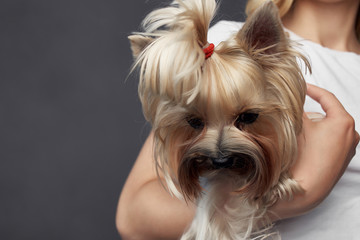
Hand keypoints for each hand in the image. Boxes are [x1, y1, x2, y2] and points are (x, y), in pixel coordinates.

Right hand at [269, 83, 358, 220]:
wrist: (308, 188)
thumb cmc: (305, 157)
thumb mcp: (298, 126)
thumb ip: (296, 109)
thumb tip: (292, 101)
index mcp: (343, 121)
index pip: (326, 97)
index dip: (311, 90)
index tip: (301, 87)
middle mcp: (351, 133)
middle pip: (328, 113)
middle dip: (311, 111)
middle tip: (294, 110)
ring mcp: (349, 148)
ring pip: (328, 128)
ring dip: (314, 126)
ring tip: (297, 129)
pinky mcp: (343, 159)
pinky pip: (331, 141)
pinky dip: (319, 138)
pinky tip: (305, 144)